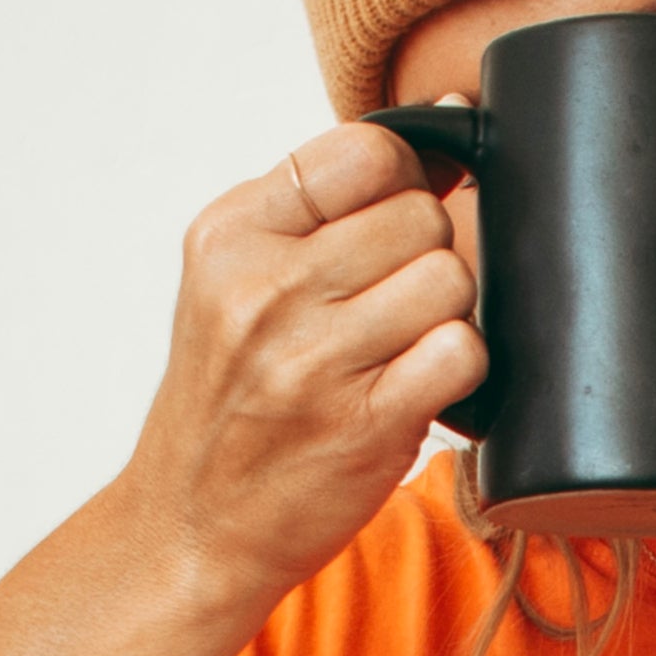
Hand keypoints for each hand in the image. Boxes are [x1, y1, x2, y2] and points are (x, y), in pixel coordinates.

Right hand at [118, 116, 483, 615]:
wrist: (193, 525)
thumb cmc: (229, 402)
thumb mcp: (233, 283)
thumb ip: (318, 210)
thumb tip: (445, 130)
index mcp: (232, 234)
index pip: (364, 151)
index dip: (406, 177)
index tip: (397, 217)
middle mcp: (267, 289)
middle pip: (419, 217)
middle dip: (426, 255)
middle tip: (392, 305)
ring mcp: (316, 359)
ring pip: (450, 279)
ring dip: (445, 314)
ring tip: (401, 348)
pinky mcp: (366, 424)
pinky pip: (461, 352)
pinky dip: (458, 368)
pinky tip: (419, 386)